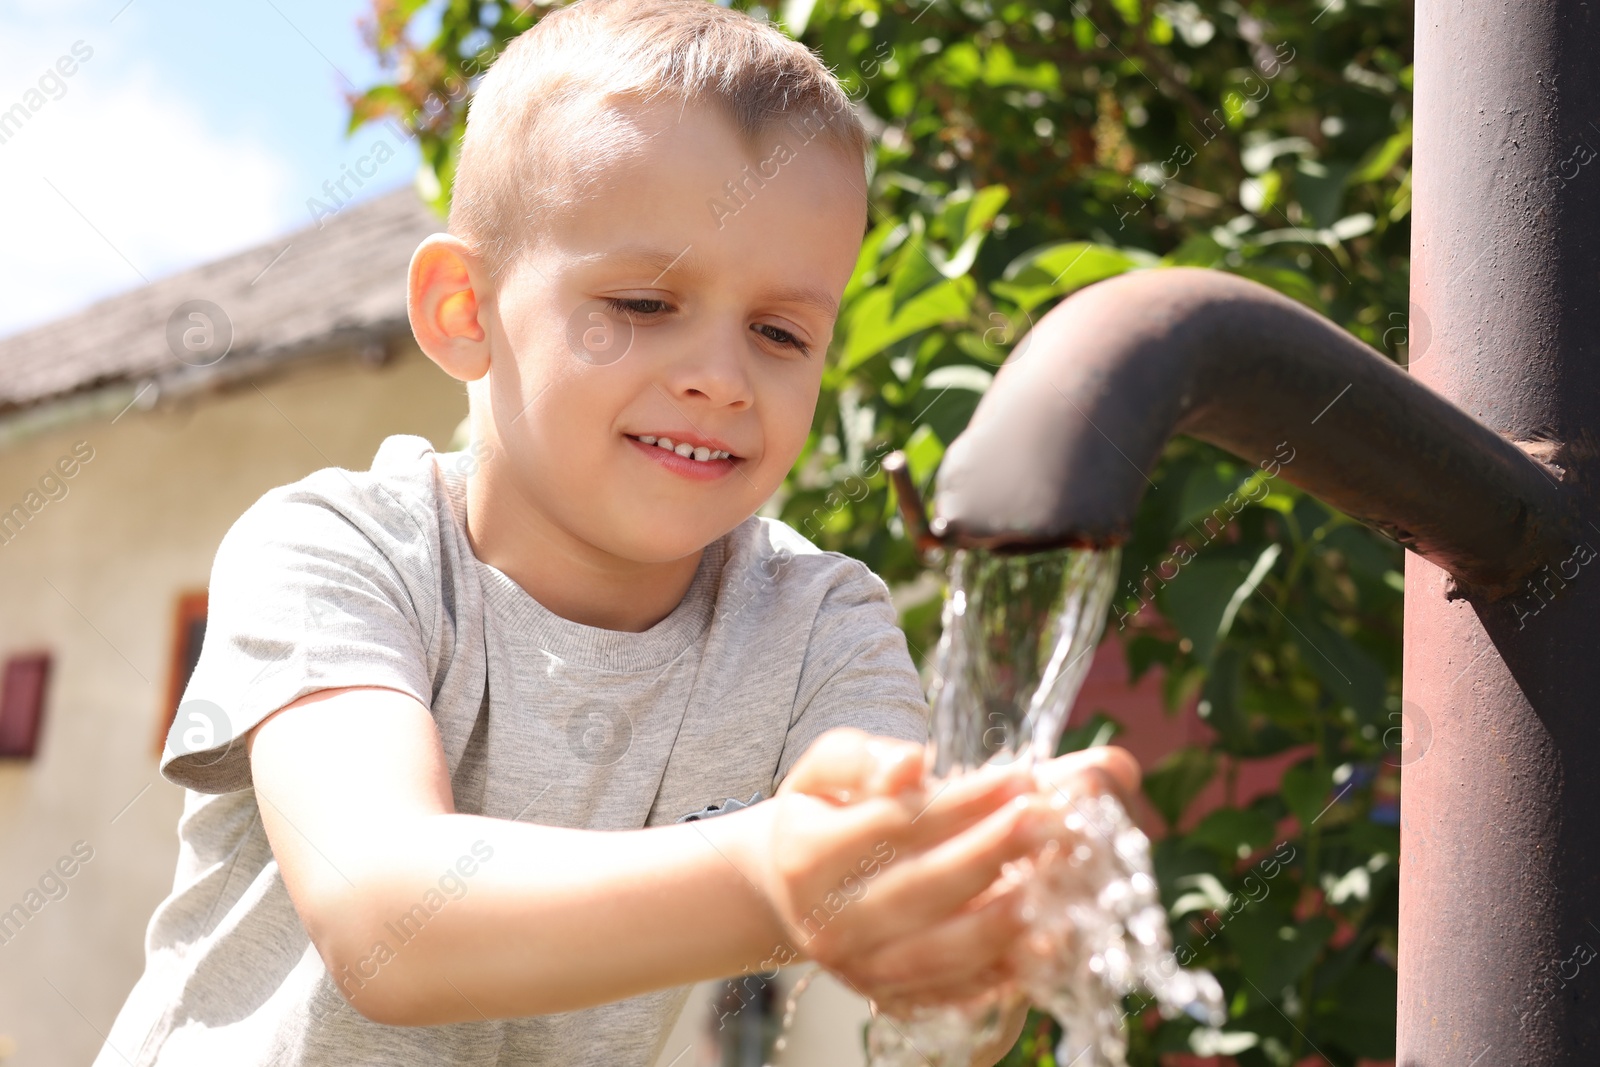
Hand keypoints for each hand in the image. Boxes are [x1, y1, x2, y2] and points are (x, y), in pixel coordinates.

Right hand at [771, 733, 1141, 1019]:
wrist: (791, 887)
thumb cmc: (822, 814)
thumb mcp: (826, 770)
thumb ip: (863, 757)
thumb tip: (911, 761)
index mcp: (806, 856)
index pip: (895, 826)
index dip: (961, 802)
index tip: (1020, 778)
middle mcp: (826, 921)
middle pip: (920, 889)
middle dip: (990, 854)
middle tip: (1048, 823)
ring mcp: (857, 967)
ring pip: (936, 952)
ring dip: (1001, 924)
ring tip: (1054, 892)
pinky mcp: (887, 997)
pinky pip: (948, 991)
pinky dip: (997, 974)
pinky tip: (1041, 947)